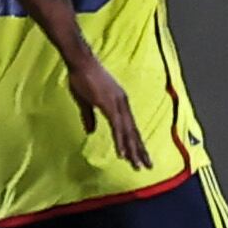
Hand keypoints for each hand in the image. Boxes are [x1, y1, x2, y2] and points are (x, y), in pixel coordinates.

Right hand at [69, 51, 148, 165]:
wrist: (80, 61)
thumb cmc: (81, 77)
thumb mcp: (85, 101)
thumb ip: (89, 117)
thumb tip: (90, 132)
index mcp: (119, 102)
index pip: (130, 127)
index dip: (135, 142)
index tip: (140, 156)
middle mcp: (122, 103)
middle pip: (133, 132)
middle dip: (139, 150)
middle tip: (147, 166)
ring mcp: (117, 104)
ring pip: (128, 132)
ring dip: (133, 150)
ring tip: (138, 165)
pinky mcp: (109, 104)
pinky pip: (117, 127)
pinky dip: (121, 141)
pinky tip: (123, 154)